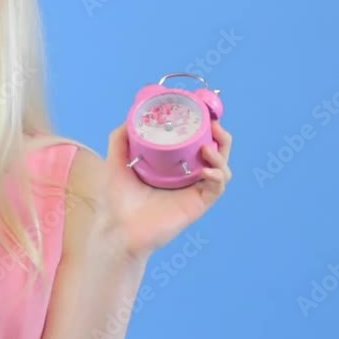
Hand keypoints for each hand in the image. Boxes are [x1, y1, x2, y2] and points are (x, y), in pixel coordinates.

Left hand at [101, 120, 232, 259]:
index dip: (205, 127)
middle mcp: (188, 176)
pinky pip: (216, 188)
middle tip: (214, 125)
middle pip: (217, 153)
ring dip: (221, 155)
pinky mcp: (197, 205)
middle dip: (222, 137)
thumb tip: (130, 116)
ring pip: (222, 169)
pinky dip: (217, 176)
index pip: (198, 142)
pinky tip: (207, 170)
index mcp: (174, 165)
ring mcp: (194, 191)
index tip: (204, 111)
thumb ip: (121, 139)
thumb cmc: (118, 199)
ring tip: (208, 148)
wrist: (118, 227)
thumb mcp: (116, 161)